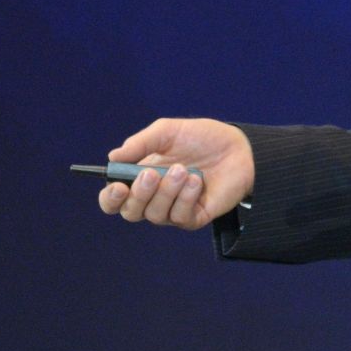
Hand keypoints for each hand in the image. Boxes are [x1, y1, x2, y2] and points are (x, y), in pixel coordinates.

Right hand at [100, 117, 254, 228]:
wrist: (239, 147)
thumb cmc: (201, 138)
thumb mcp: (168, 132)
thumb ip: (140, 143)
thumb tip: (112, 157)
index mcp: (141, 178)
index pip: (115, 199)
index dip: (110, 198)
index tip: (117, 186)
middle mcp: (154, 198)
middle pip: (130, 212)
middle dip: (139, 194)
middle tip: (152, 174)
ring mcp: (173, 209)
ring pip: (155, 215)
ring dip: (167, 191)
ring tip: (183, 169)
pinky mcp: (194, 218)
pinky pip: (180, 217)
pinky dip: (186, 198)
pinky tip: (196, 180)